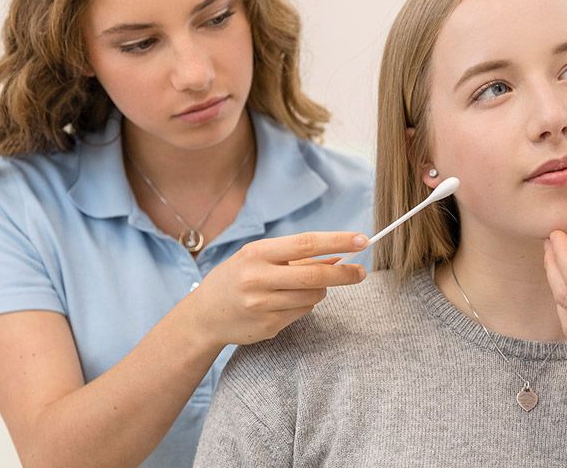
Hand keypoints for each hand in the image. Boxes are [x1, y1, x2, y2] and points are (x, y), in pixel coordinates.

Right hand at [195, 231, 367, 345]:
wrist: (204, 315)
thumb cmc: (237, 277)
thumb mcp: (259, 257)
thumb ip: (295, 257)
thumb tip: (337, 256)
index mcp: (257, 253)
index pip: (307, 243)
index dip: (338, 241)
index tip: (362, 240)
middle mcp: (259, 279)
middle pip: (315, 275)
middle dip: (344, 274)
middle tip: (361, 272)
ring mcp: (263, 305)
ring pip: (312, 296)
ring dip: (319, 290)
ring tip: (301, 286)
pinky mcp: (268, 326)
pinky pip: (301, 312)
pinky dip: (303, 304)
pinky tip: (284, 302)